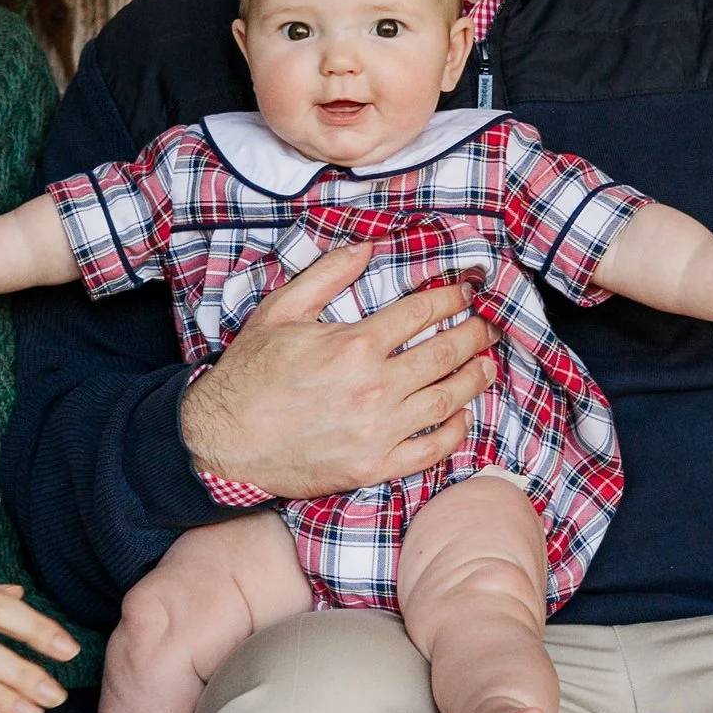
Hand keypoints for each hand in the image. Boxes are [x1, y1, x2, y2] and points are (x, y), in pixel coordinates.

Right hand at [181, 242, 498, 499]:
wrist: (224, 442)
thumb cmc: (249, 374)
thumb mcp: (280, 311)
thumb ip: (326, 275)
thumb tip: (366, 246)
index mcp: (354, 345)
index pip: (421, 313)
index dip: (450, 298)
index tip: (464, 292)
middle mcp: (375, 388)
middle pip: (445, 354)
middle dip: (474, 335)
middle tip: (488, 327)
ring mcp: (379, 431)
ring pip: (447, 400)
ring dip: (474, 379)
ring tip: (486, 366)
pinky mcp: (375, 466)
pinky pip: (431, 450)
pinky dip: (454, 431)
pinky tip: (461, 415)